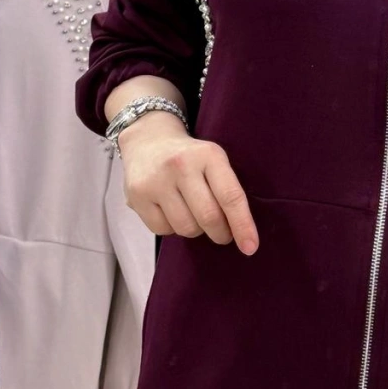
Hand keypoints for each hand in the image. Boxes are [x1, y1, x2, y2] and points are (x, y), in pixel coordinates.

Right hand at [118, 115, 259, 254]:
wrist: (148, 141)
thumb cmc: (190, 157)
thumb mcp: (214, 160)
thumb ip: (227, 190)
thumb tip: (242, 234)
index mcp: (208, 154)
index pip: (230, 196)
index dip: (242, 225)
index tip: (250, 247)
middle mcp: (181, 165)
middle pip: (208, 217)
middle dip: (221, 233)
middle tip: (223, 234)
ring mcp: (156, 181)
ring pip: (186, 228)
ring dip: (195, 230)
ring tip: (192, 214)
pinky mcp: (137, 196)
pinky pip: (163, 230)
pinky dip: (172, 228)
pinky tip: (171, 211)